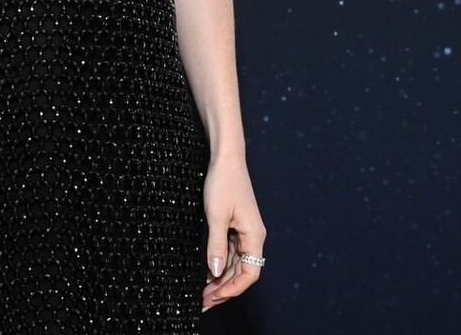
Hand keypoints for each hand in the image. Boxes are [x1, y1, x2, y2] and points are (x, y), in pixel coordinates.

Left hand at [200, 153, 264, 312]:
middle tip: (205, 301)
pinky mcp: (237, 226)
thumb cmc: (223, 182)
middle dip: (225, 288)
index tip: (214, 297)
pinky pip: (232, 251)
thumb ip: (216, 246)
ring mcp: (246, 231)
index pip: (250, 273)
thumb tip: (215, 272)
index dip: (232, 289)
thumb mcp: (216, 216)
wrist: (226, 159)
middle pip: (244, 271)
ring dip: (222, 278)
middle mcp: (254, 236)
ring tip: (204, 291)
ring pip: (237, 263)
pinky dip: (221, 263)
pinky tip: (208, 272)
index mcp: (255, 235)